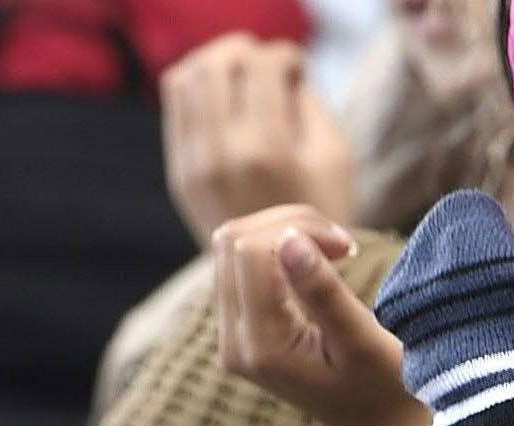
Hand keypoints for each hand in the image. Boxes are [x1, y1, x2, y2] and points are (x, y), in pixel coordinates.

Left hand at [163, 34, 355, 243]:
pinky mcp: (180, 175)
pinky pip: (176, 106)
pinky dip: (198, 88)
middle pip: (218, 64)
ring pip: (188, 77)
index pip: (262, 67)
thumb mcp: (336, 159)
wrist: (286, 285)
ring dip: (217, 64)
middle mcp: (221, 155)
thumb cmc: (325, 218)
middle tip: (268, 68)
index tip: (299, 70)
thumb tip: (281, 72)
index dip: (285, 57)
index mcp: (266, 151)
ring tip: (245, 78)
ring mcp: (194, 166)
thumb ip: (309, 104)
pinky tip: (225, 101)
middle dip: (246, 52)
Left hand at [213, 204, 433, 425]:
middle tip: (342, 244)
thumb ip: (323, 292)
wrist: (373, 425)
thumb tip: (290, 241)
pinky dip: (276, 247)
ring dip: (282, 232)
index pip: (251, 252)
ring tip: (332, 251)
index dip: (298, 231)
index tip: (347, 247)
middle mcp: (234, 342)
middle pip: (233, 240)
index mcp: (262, 348)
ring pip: (232, 244)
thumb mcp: (362, 342)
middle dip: (288, 225)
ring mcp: (230, 334)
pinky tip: (314, 261)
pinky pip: (239, 262)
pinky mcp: (238, 325)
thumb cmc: (382, 388)